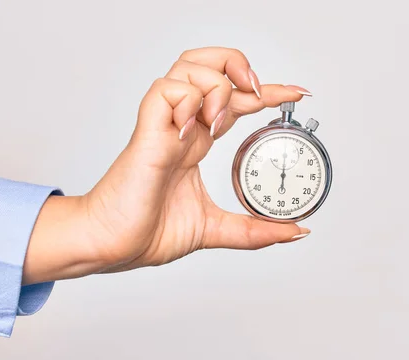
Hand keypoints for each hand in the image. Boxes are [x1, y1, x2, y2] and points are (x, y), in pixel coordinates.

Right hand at [23, 47, 312, 283]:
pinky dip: (187, 100)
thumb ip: (253, 231)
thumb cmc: (146, 232)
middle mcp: (181, 128)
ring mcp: (163, 126)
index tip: (295, 95)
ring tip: (220, 119)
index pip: (234, 101)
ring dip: (216, 85)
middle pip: (207, 66)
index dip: (266, 90)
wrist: (113, 245)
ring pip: (188, 68)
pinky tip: (192, 127)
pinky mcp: (146, 133)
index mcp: (195, 144)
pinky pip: (165, 91)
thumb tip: (296, 231)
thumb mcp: (213, 229)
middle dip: (239, 66)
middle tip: (258, 91)